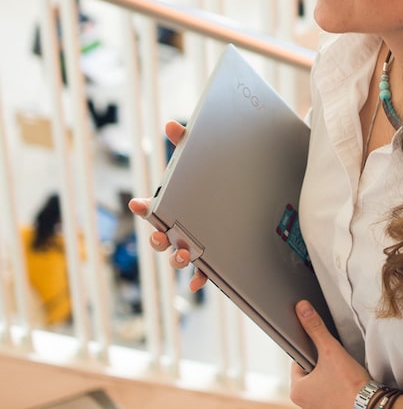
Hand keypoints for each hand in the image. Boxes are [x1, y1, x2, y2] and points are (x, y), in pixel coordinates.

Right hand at [127, 121, 207, 291]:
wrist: (259, 192)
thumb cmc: (222, 177)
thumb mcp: (205, 160)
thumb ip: (187, 143)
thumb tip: (170, 125)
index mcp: (179, 204)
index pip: (154, 208)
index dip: (144, 208)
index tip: (138, 204)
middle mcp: (184, 227)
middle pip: (162, 237)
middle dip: (159, 239)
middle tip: (162, 237)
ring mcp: (197, 244)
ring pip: (179, 256)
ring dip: (177, 258)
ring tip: (183, 255)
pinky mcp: (215, 258)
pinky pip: (203, 273)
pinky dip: (197, 279)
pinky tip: (196, 283)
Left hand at [288, 300, 369, 408]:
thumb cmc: (349, 382)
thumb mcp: (331, 350)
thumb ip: (315, 328)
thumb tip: (301, 309)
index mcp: (297, 392)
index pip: (298, 366)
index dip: (312, 356)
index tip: (326, 355)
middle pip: (309, 382)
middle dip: (321, 374)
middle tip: (338, 368)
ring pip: (320, 397)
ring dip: (329, 390)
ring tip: (345, 382)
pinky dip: (338, 403)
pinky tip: (350, 396)